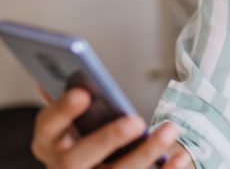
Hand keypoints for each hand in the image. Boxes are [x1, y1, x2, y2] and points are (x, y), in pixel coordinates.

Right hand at [32, 88, 191, 168]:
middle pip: (79, 158)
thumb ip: (69, 98)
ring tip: (170, 129)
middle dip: (108, 138)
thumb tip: (69, 70)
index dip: (62, 110)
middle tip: (136, 121)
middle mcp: (63, 167)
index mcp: (48, 142)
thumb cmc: (81, 136)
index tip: (83, 92)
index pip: (48, 126)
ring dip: (146, 152)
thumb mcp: (69, 120)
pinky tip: (181, 155)